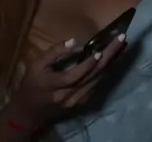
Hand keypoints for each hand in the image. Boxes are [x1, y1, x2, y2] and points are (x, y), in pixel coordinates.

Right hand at [7, 35, 126, 128]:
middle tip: (122, 39)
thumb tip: (74, 41)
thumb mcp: (35, 66)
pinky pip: (98, 85)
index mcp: (53, 85)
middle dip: (109, 57)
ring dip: (112, 62)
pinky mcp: (83, 102)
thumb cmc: (31, 85)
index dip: (87, 65)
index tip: (99, 51)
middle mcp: (68, 95)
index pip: (74, 77)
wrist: (29, 113)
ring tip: (123, 45)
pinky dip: (107, 71)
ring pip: (98, 80)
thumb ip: (53, 53)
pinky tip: (115, 58)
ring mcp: (77, 101)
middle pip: (92, 76)